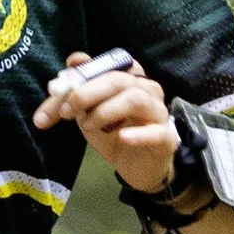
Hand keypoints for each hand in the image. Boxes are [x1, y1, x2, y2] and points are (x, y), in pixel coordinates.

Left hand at [33, 50, 180, 194]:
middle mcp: (148, 90)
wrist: (137, 169)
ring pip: (135, 99)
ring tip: (88, 126)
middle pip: (119, 80)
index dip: (89, 68)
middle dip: (88, 92)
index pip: (112, 65)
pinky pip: (155, 132)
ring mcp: (159, 113)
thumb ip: (78, 94)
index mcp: (131, 80)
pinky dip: (137, 134)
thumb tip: (72, 63)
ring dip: (105, 111)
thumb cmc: (115, 136)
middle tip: (67, 109)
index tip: (67, 76)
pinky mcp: (166, 138)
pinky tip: (121, 137)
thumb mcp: (89, 116)